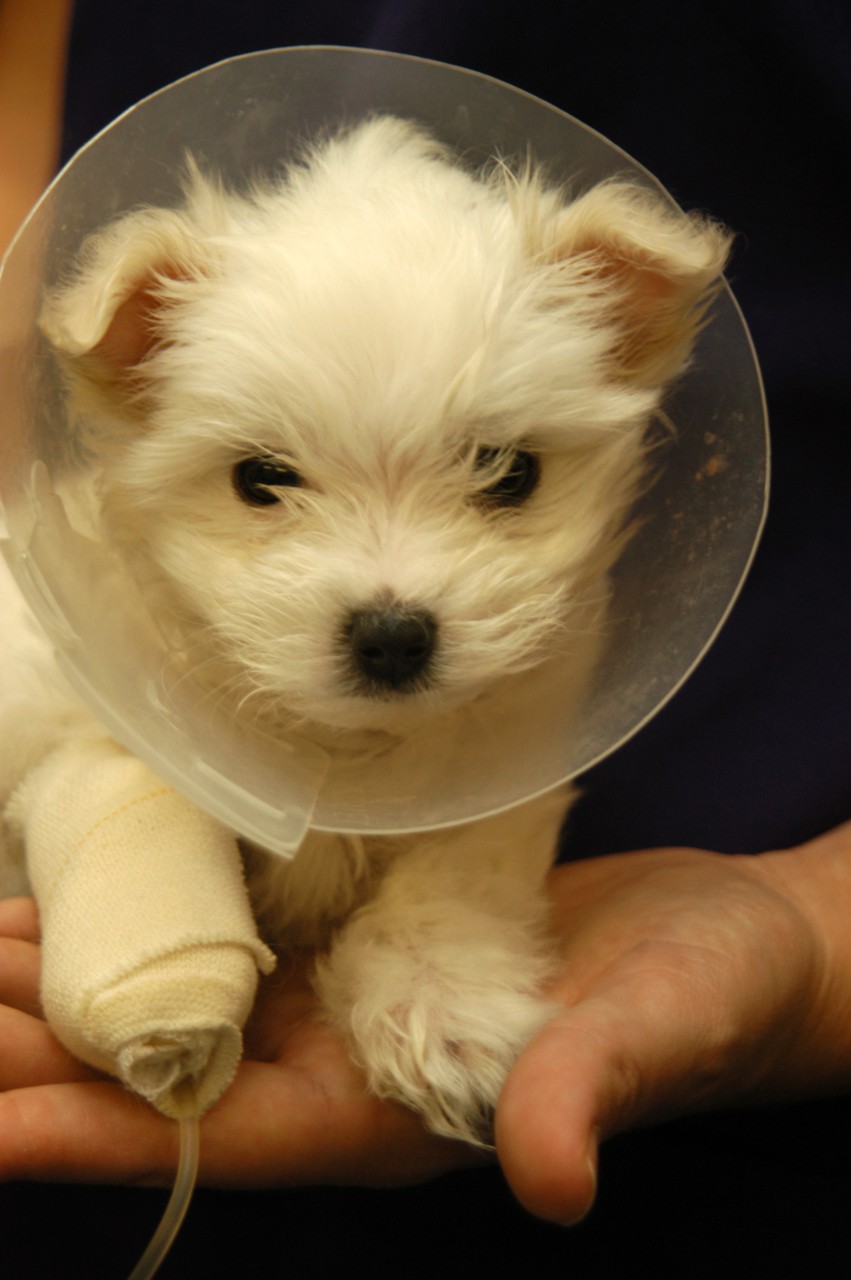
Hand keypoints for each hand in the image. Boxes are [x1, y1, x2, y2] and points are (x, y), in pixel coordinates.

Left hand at [2, 824, 847, 1219]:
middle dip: (51, 1057)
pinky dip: (165, 918)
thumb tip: (555, 1177)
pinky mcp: (366, 937)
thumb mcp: (656, 1035)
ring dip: (87, 987)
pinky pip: (242, 938)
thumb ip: (590, 1092)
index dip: (102, 1137)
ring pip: (192, 1007)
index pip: (224, 1138)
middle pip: (176, 1075)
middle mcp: (351, 1066)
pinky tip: (107, 886)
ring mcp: (353, 1001)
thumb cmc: (705, 999)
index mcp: (397, 1115)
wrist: (726, 943)